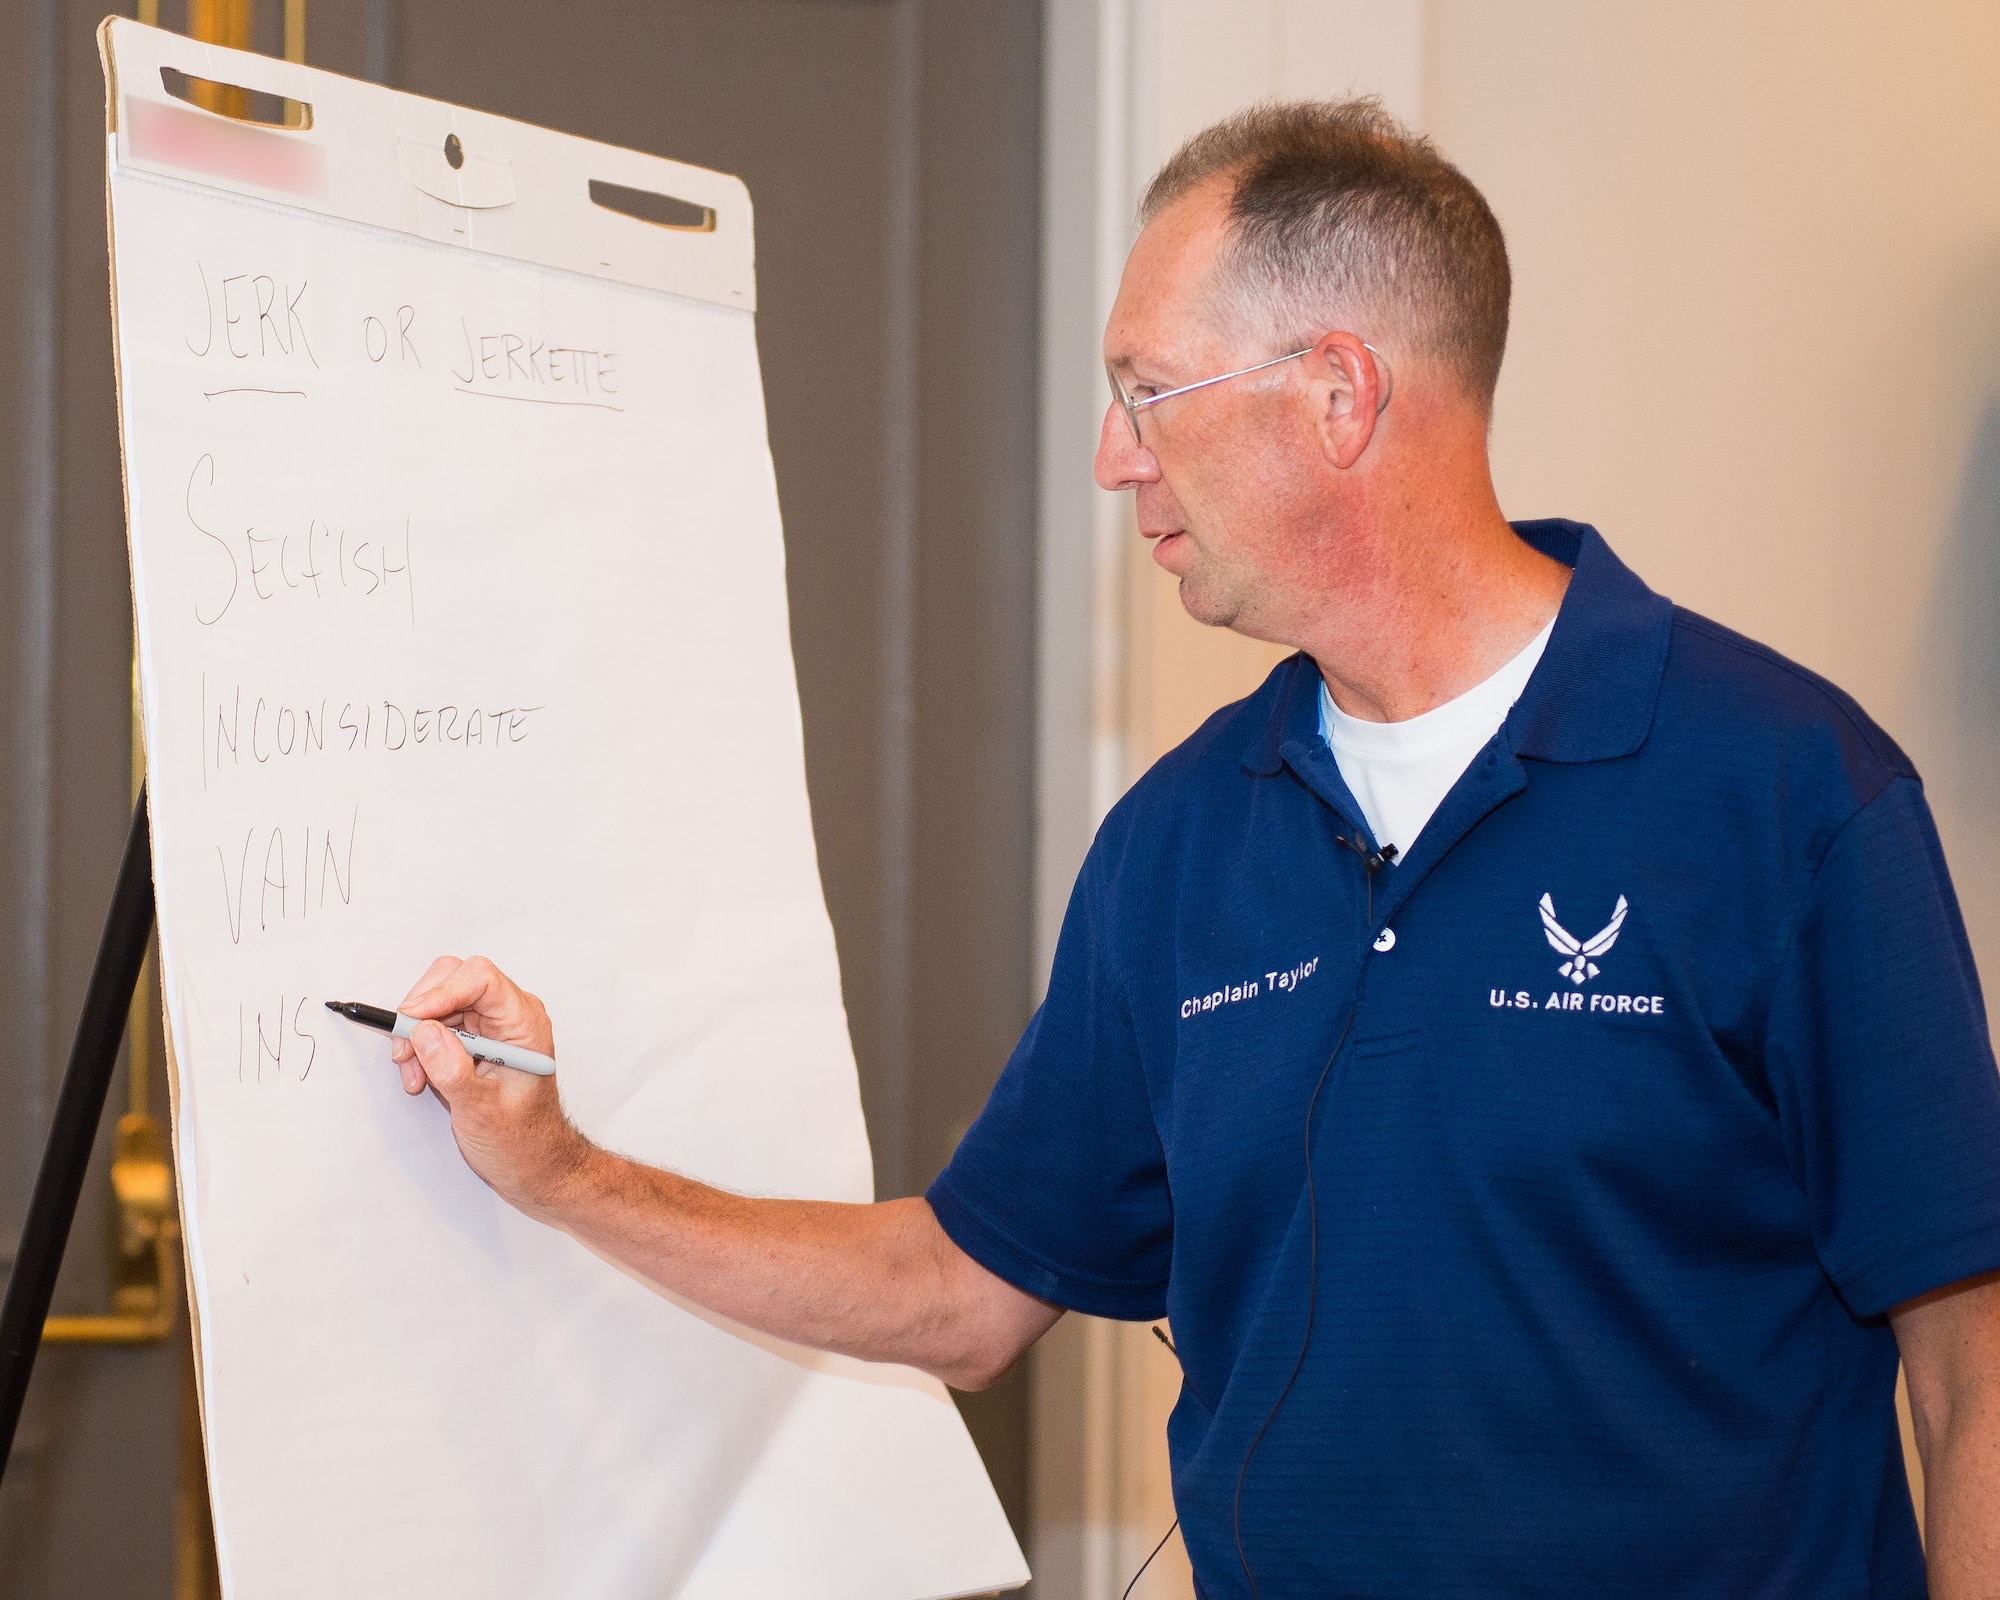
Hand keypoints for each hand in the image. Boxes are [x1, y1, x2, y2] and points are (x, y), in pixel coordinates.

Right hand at [393, 956, 589, 1214]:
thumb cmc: (521, 1142)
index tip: (411, 1020)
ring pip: (438, 1001)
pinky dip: (419, 1046)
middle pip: (453, 979)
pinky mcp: (474, 1040)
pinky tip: (419, 1078)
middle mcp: (509, 1016)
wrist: (534, 1164)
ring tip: (413, 1077)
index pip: (481, 979)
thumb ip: (452, 1071)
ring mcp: (491, 1026)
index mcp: (524, 1023)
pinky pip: (436, 1024)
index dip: (441, 991)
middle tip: (404, 1053)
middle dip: (421, 1012)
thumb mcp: (482, 1112)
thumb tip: (423, 1031)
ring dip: (415, 1034)